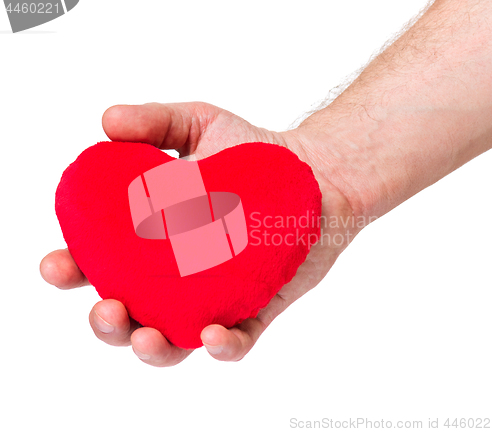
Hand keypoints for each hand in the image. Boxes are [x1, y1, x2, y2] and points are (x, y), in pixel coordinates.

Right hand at [40, 102, 360, 365]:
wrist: (313, 171)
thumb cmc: (251, 150)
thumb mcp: (199, 124)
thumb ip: (153, 122)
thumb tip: (105, 121)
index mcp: (151, 238)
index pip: (100, 261)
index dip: (71, 269)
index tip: (57, 264)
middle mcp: (176, 276)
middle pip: (129, 312)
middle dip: (106, 322)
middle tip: (107, 309)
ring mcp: (213, 296)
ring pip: (172, 340)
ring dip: (151, 349)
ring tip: (145, 335)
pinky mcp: (255, 308)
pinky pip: (235, 341)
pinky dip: (221, 347)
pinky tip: (212, 335)